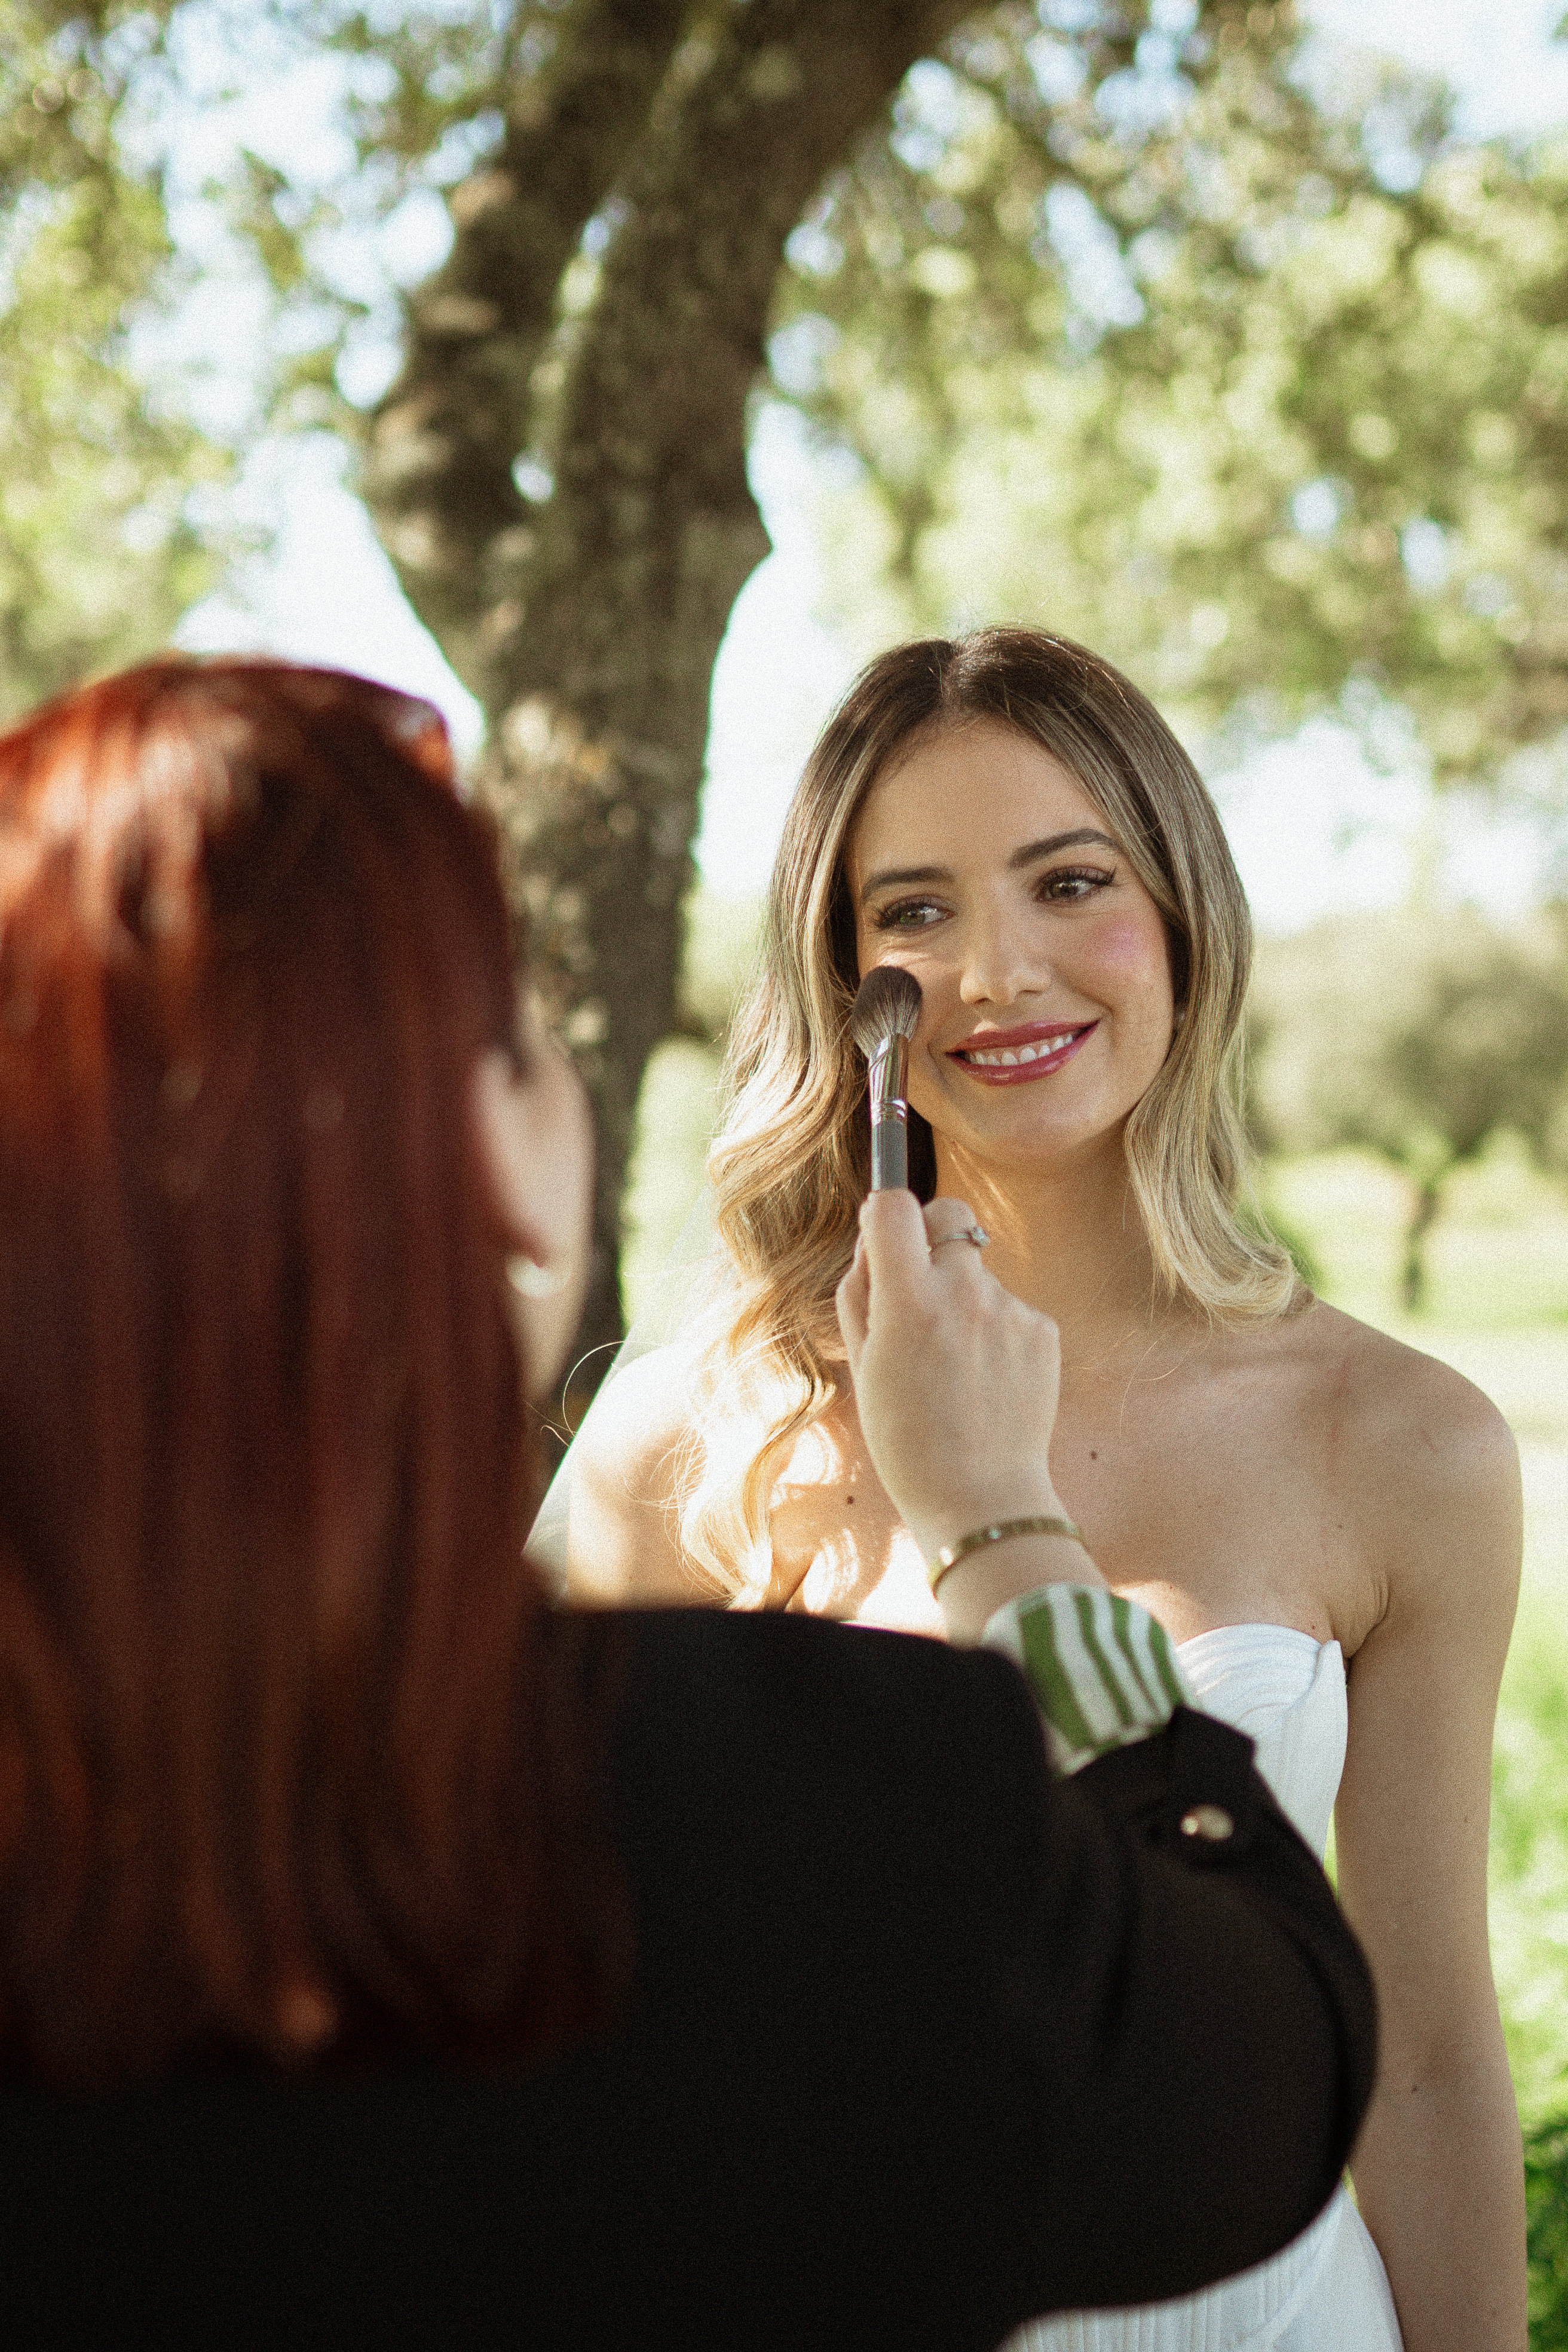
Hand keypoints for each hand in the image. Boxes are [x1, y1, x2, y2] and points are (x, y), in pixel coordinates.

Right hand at [835, 1190, 1068, 1565]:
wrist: (979, 1498)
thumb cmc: (906, 1435)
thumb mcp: (863, 1363)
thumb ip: (863, 1290)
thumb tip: (877, 1233)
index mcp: (908, 1302)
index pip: (893, 1206)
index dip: (884, 1210)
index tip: (884, 1228)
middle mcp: (963, 1294)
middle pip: (948, 1214)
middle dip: (932, 1234)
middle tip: (921, 1285)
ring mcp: (1009, 1310)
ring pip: (978, 1270)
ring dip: (963, 1297)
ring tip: (956, 1366)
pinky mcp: (1043, 1329)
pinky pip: (1009, 1306)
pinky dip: (995, 1330)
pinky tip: (987, 1379)